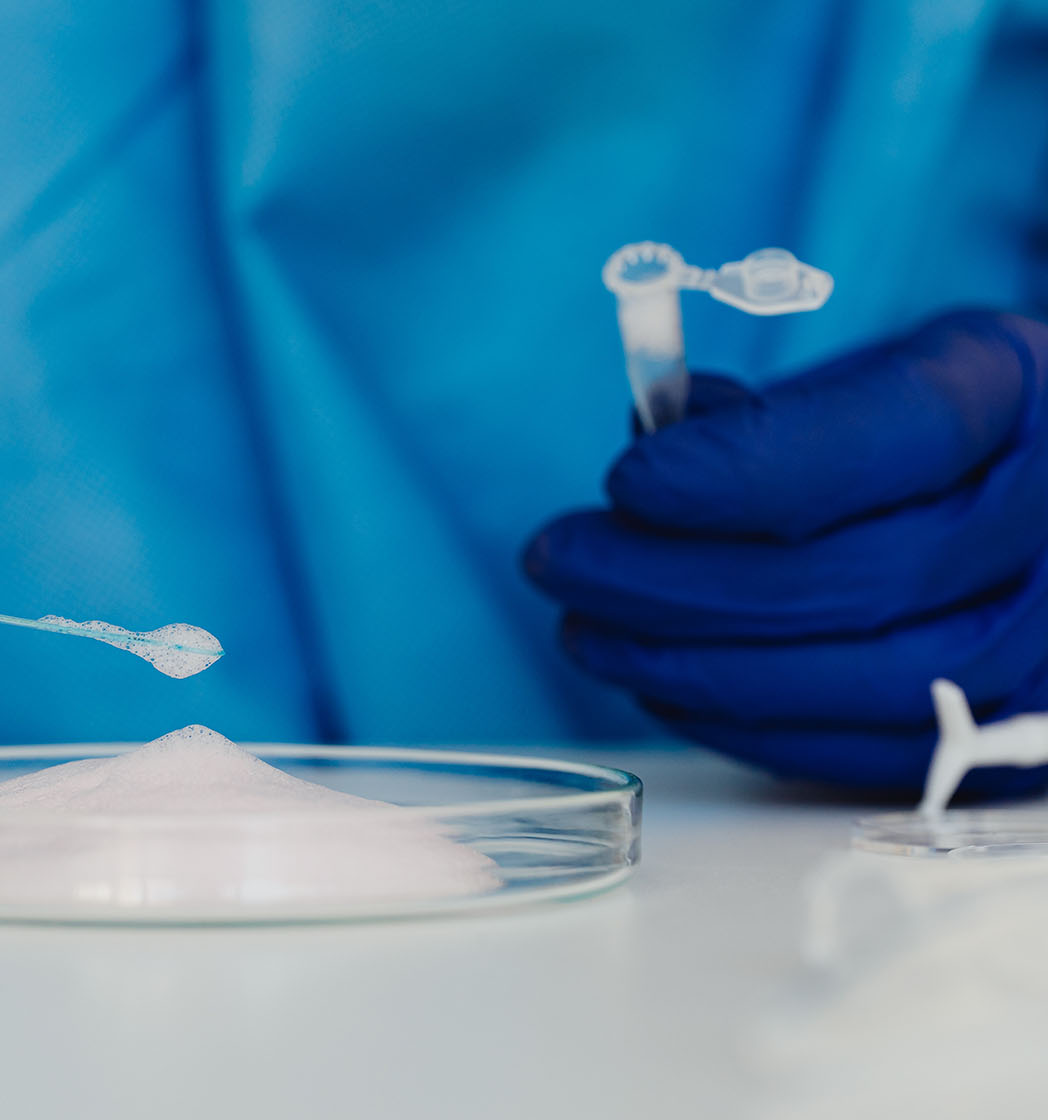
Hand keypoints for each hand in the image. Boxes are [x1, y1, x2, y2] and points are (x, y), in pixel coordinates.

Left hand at [525, 310, 1047, 794]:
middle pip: (852, 579)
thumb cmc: (945, 427)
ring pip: (858, 680)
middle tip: (559, 560)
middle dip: (674, 580)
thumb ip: (774, 408)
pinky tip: (662, 685)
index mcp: (1016, 393)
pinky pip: (870, 751)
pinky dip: (749, 726)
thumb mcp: (877, 369)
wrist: (1047, 497)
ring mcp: (1044, 645)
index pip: (892, 438)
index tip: (628, 479)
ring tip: (586, 630)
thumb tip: (655, 440)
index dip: (742, 472)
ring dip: (692, 665)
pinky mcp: (1013, 734)